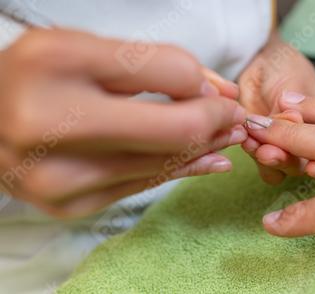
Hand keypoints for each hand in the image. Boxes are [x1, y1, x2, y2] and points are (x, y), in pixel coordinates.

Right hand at [0, 29, 245, 217]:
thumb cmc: (40, 78)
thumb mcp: (91, 50)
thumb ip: (158, 65)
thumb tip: (219, 93)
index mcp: (56, 62)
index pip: (170, 73)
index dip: (206, 84)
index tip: (221, 92)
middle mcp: (48, 121)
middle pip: (174, 130)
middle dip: (218, 123)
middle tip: (237, 118)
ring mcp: (57, 174)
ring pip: (164, 162)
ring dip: (208, 148)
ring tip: (230, 138)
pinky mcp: (68, 205)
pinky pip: (145, 185)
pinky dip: (182, 170)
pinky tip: (207, 161)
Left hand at [238, 33, 314, 184]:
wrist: (257, 61)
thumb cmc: (285, 68)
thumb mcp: (292, 83)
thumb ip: (291, 108)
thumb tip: (293, 123)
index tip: (314, 166)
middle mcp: (309, 145)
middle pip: (304, 168)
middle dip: (288, 161)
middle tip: (269, 151)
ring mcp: (284, 149)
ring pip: (280, 170)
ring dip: (267, 160)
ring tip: (253, 142)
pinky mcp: (261, 148)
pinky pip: (259, 162)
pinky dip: (252, 153)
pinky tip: (246, 138)